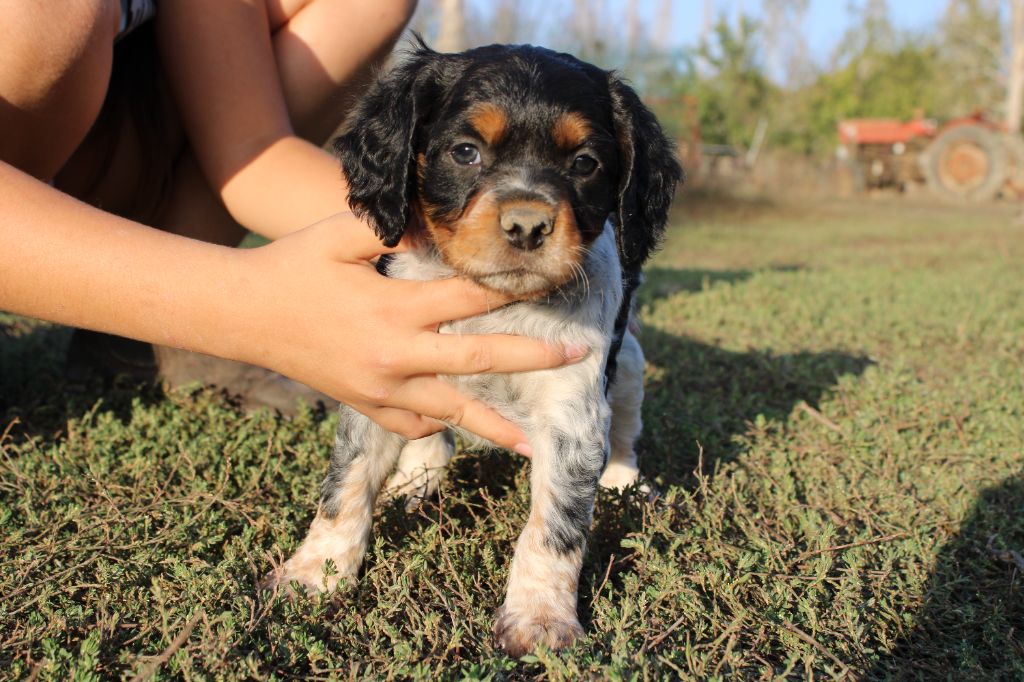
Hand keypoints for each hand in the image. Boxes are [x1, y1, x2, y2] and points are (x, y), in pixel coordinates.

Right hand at [236, 213, 586, 451]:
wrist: (243, 314)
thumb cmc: (293, 266)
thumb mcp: (339, 233)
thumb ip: (392, 226)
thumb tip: (437, 224)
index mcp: (397, 307)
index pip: (473, 298)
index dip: (514, 288)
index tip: (552, 284)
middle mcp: (397, 354)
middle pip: (481, 360)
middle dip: (534, 358)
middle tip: (577, 358)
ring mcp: (381, 387)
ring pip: (452, 411)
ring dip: (494, 427)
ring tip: (531, 445)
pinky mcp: (365, 404)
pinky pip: (411, 424)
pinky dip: (437, 428)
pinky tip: (459, 432)